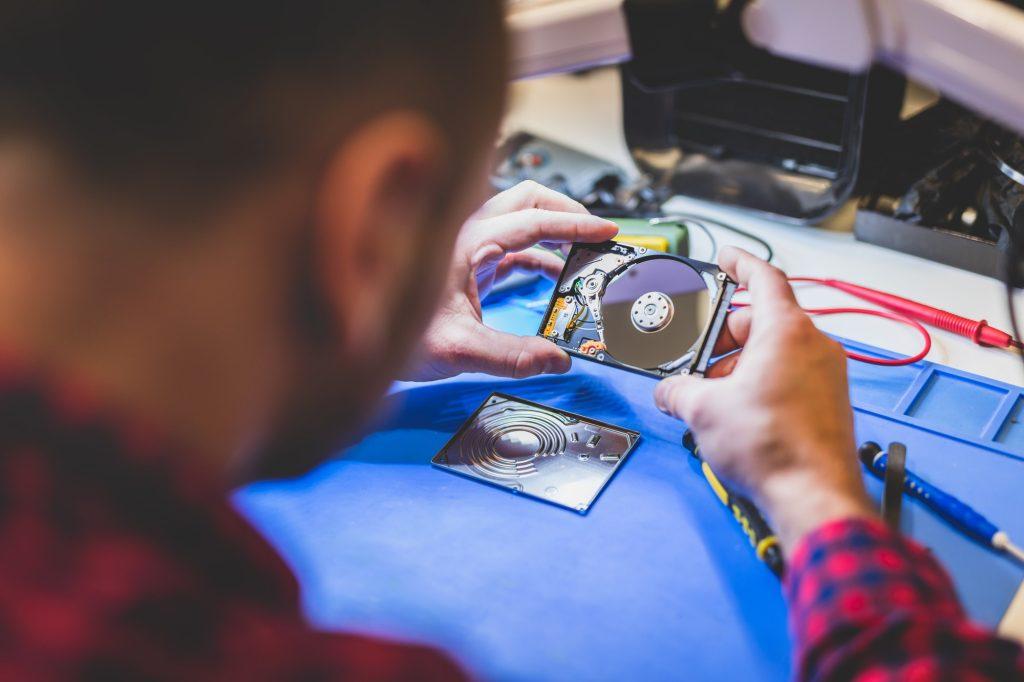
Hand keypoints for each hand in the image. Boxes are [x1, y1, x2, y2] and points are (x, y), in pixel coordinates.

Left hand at [403, 181, 617, 381]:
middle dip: (567, 210)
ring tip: (582, 252)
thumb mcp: (458, 348)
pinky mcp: (466, 263)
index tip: (606, 231)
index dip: (575, 225)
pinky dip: (539, 253)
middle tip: (596, 233)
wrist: (356, 338)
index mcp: (467, 242)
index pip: (534, 220)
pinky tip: (552, 275)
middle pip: (528, 200)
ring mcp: (466, 246)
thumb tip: (554, 360)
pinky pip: (512, 245)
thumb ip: (510, 356)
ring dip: (554, 231)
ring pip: (519, 219)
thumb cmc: (391, 334)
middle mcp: (466, 234)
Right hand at [654, 247, 874, 551]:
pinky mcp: (828, 403)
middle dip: (723, 336)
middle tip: (695, 355)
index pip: (764, 278)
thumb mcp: (704, 410)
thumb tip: (671, 393)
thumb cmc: (774, 448)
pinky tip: (735, 411)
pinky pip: (789, 376)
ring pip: (775, 352)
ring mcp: (826, 375)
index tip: (726, 259)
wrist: (813, 496)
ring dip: (740, 364)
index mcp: (786, 331)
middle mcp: (814, 347)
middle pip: (762, 321)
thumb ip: (679, 391)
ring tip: (710, 393)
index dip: (740, 263)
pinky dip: (760, 383)